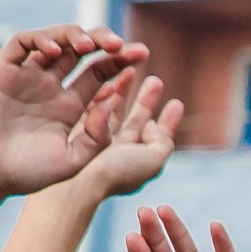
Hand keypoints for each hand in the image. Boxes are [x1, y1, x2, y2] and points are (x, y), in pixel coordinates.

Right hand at [0, 26, 145, 198]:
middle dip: (103, 42)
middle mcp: (51, 86)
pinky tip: (56, 51)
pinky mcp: (2, 71)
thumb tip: (108, 102)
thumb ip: (98, 136)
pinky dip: (40, 39)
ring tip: (90, 45)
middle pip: (81, 52)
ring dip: (74, 35)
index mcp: (72, 105)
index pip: (100, 73)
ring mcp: (27, 77)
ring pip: (54, 41)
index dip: (119, 61)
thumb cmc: (30, 173)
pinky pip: (22, 44)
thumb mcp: (75, 160)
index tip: (141, 55)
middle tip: (121, 44)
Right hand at [76, 72, 183, 198]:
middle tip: (155, 80)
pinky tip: (107, 79)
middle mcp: (118, 152)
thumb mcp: (152, 160)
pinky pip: (91, 108)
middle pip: (135, 121)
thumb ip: (163, 141)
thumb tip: (153, 124)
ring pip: (113, 111)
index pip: (157, 138)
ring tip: (130, 69)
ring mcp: (96, 141)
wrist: (75, 182)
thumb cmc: (116, 172)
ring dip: (123, 90)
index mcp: (137, 162)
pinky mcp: (76, 130)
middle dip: (146, 99)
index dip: (168, 121)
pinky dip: (101, 94)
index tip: (176, 103)